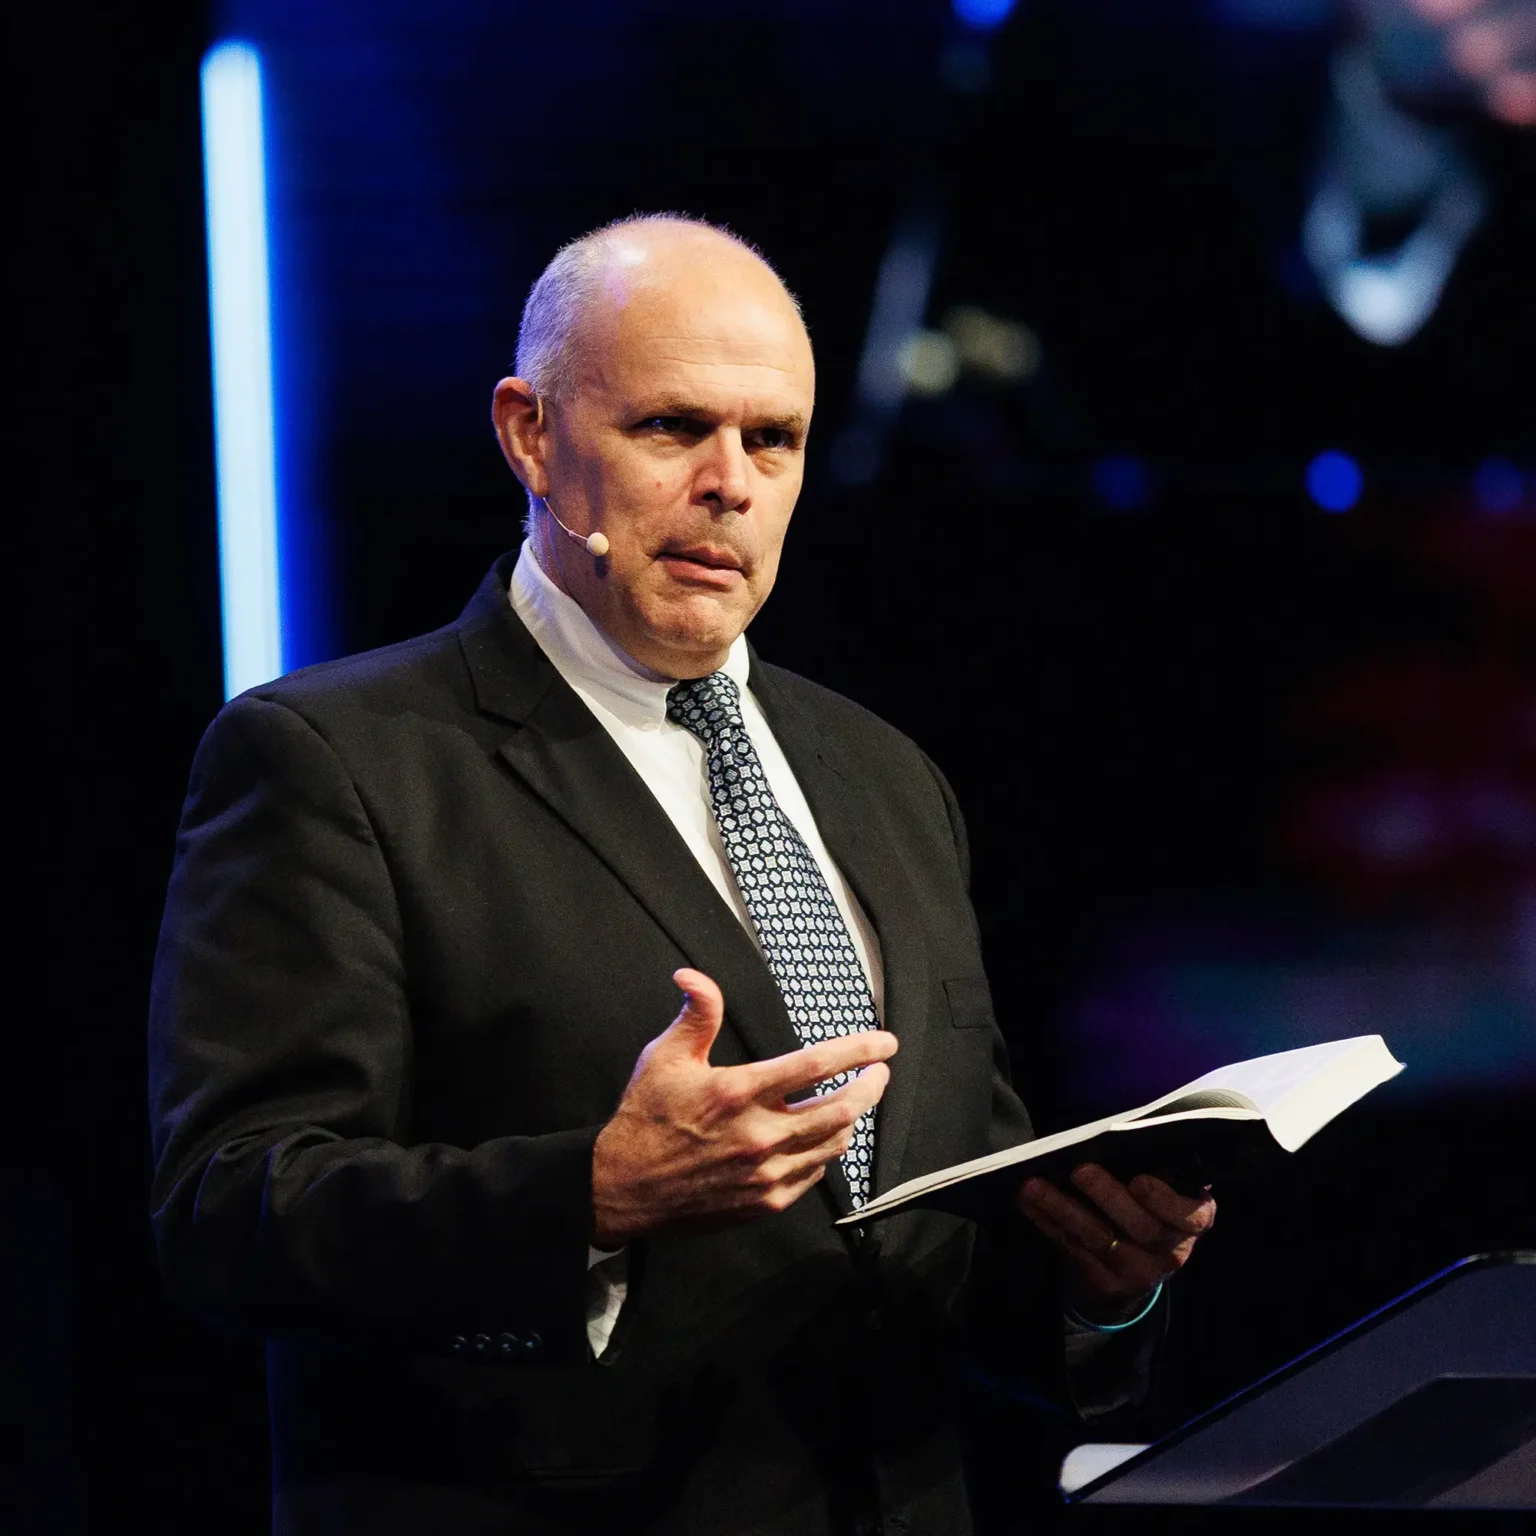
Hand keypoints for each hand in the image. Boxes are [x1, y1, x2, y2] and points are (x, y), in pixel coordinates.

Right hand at [591, 968, 896, 1246]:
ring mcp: (766, 1173)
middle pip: (842, 1108)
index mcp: (739, 1093)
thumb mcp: (665, 1057)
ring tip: (855, 1102)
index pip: (816, 1064)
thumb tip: (695, 976)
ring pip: (834, 1145)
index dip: (858, 1050)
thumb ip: (696, 1014)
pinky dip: (826, 1153)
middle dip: (871, 1086)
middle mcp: (760, 1134)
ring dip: (853, 1120)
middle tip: (879, 1072)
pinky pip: (814, 1176)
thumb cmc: (645, 1120)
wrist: (625, 1188)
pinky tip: (822, 1139)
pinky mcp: (764, 1201)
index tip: (883, 1043)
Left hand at [1016, 1164, 1215, 1322]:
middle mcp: (1167, 1252)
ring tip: (1034, 1184)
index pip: (1190, 1217)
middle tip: (1081, 1170)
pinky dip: (1045, 1220)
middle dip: (1108, 1197)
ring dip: (1063, 1208)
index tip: (1140, 1181)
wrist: (1132, 1274)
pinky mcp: (1101, 1282)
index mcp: (1188, 1223)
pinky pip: (1070, 1247)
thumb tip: (1121, 1133)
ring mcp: (1134, 1272)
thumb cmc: (1149, 1210)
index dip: (1166, 1201)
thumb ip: (1156, 1170)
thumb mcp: (1164, 1196)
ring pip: (1098, 1239)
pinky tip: (1026, 1200)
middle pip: (1141, 1228)